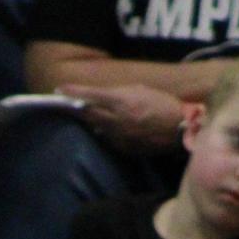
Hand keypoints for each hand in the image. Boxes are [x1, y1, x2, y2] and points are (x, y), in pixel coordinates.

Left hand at [61, 83, 185, 152]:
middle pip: (87, 114)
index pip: (90, 95)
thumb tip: (100, 100)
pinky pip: (108, 139)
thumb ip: (117, 95)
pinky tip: (109, 127)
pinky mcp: (122, 148)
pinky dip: (105, 132)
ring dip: (90, 121)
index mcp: (121, 101)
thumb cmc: (162, 104)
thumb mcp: (140, 90)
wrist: (180, 129)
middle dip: (75, 108)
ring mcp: (117, 136)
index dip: (73, 92)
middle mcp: (115, 120)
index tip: (59, 90)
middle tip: (65, 104)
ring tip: (86, 115)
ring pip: (95, 128)